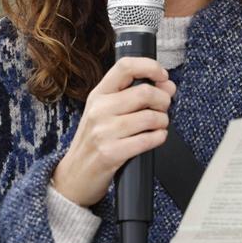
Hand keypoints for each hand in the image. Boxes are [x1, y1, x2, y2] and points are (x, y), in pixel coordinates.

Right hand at [50, 57, 174, 207]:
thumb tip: (167, 85)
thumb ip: (132, 95)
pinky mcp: (111, 153)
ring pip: (150, 117)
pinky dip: (159, 138)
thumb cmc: (94, 141)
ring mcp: (103, 132)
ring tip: (158, 126)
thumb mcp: (104, 111)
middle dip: (164, 100)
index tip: (163, 76)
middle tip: (163, 108)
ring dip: (163, 121)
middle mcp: (99, 110)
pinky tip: (155, 138)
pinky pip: (148, 140)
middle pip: (145, 92)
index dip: (150, 67)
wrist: (74, 176)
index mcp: (98, 94)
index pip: (125, 67)